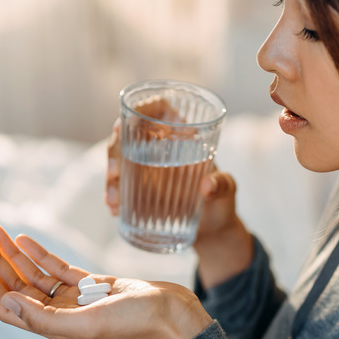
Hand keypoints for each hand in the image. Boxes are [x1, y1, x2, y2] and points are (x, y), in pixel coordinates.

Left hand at [0, 225, 212, 338]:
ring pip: (34, 273)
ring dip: (13, 252)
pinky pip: (58, 267)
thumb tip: (6, 301)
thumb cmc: (135, 322)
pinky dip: (40, 252)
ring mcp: (75, 299)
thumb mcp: (88, 324)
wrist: (171, 313)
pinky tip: (25, 238)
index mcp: (54, 327)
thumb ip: (45, 318)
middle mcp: (59, 313)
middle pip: (16, 284)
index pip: (7, 303)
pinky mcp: (92, 285)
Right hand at [105, 99, 253, 286]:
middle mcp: (161, 147)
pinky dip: (114, 196)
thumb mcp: (228, 190)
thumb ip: (223, 185)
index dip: (141, 108)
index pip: (159, 109)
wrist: (214, 231)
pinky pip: (120, 186)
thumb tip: (207, 186)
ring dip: (111, 178)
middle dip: (115, 151)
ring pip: (119, 160)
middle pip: (128, 134)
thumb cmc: (223, 202)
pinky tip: (115, 208)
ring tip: (114, 201)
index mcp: (183, 135)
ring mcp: (147, 168)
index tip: (128, 121)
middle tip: (115, 173)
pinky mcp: (140, 189)